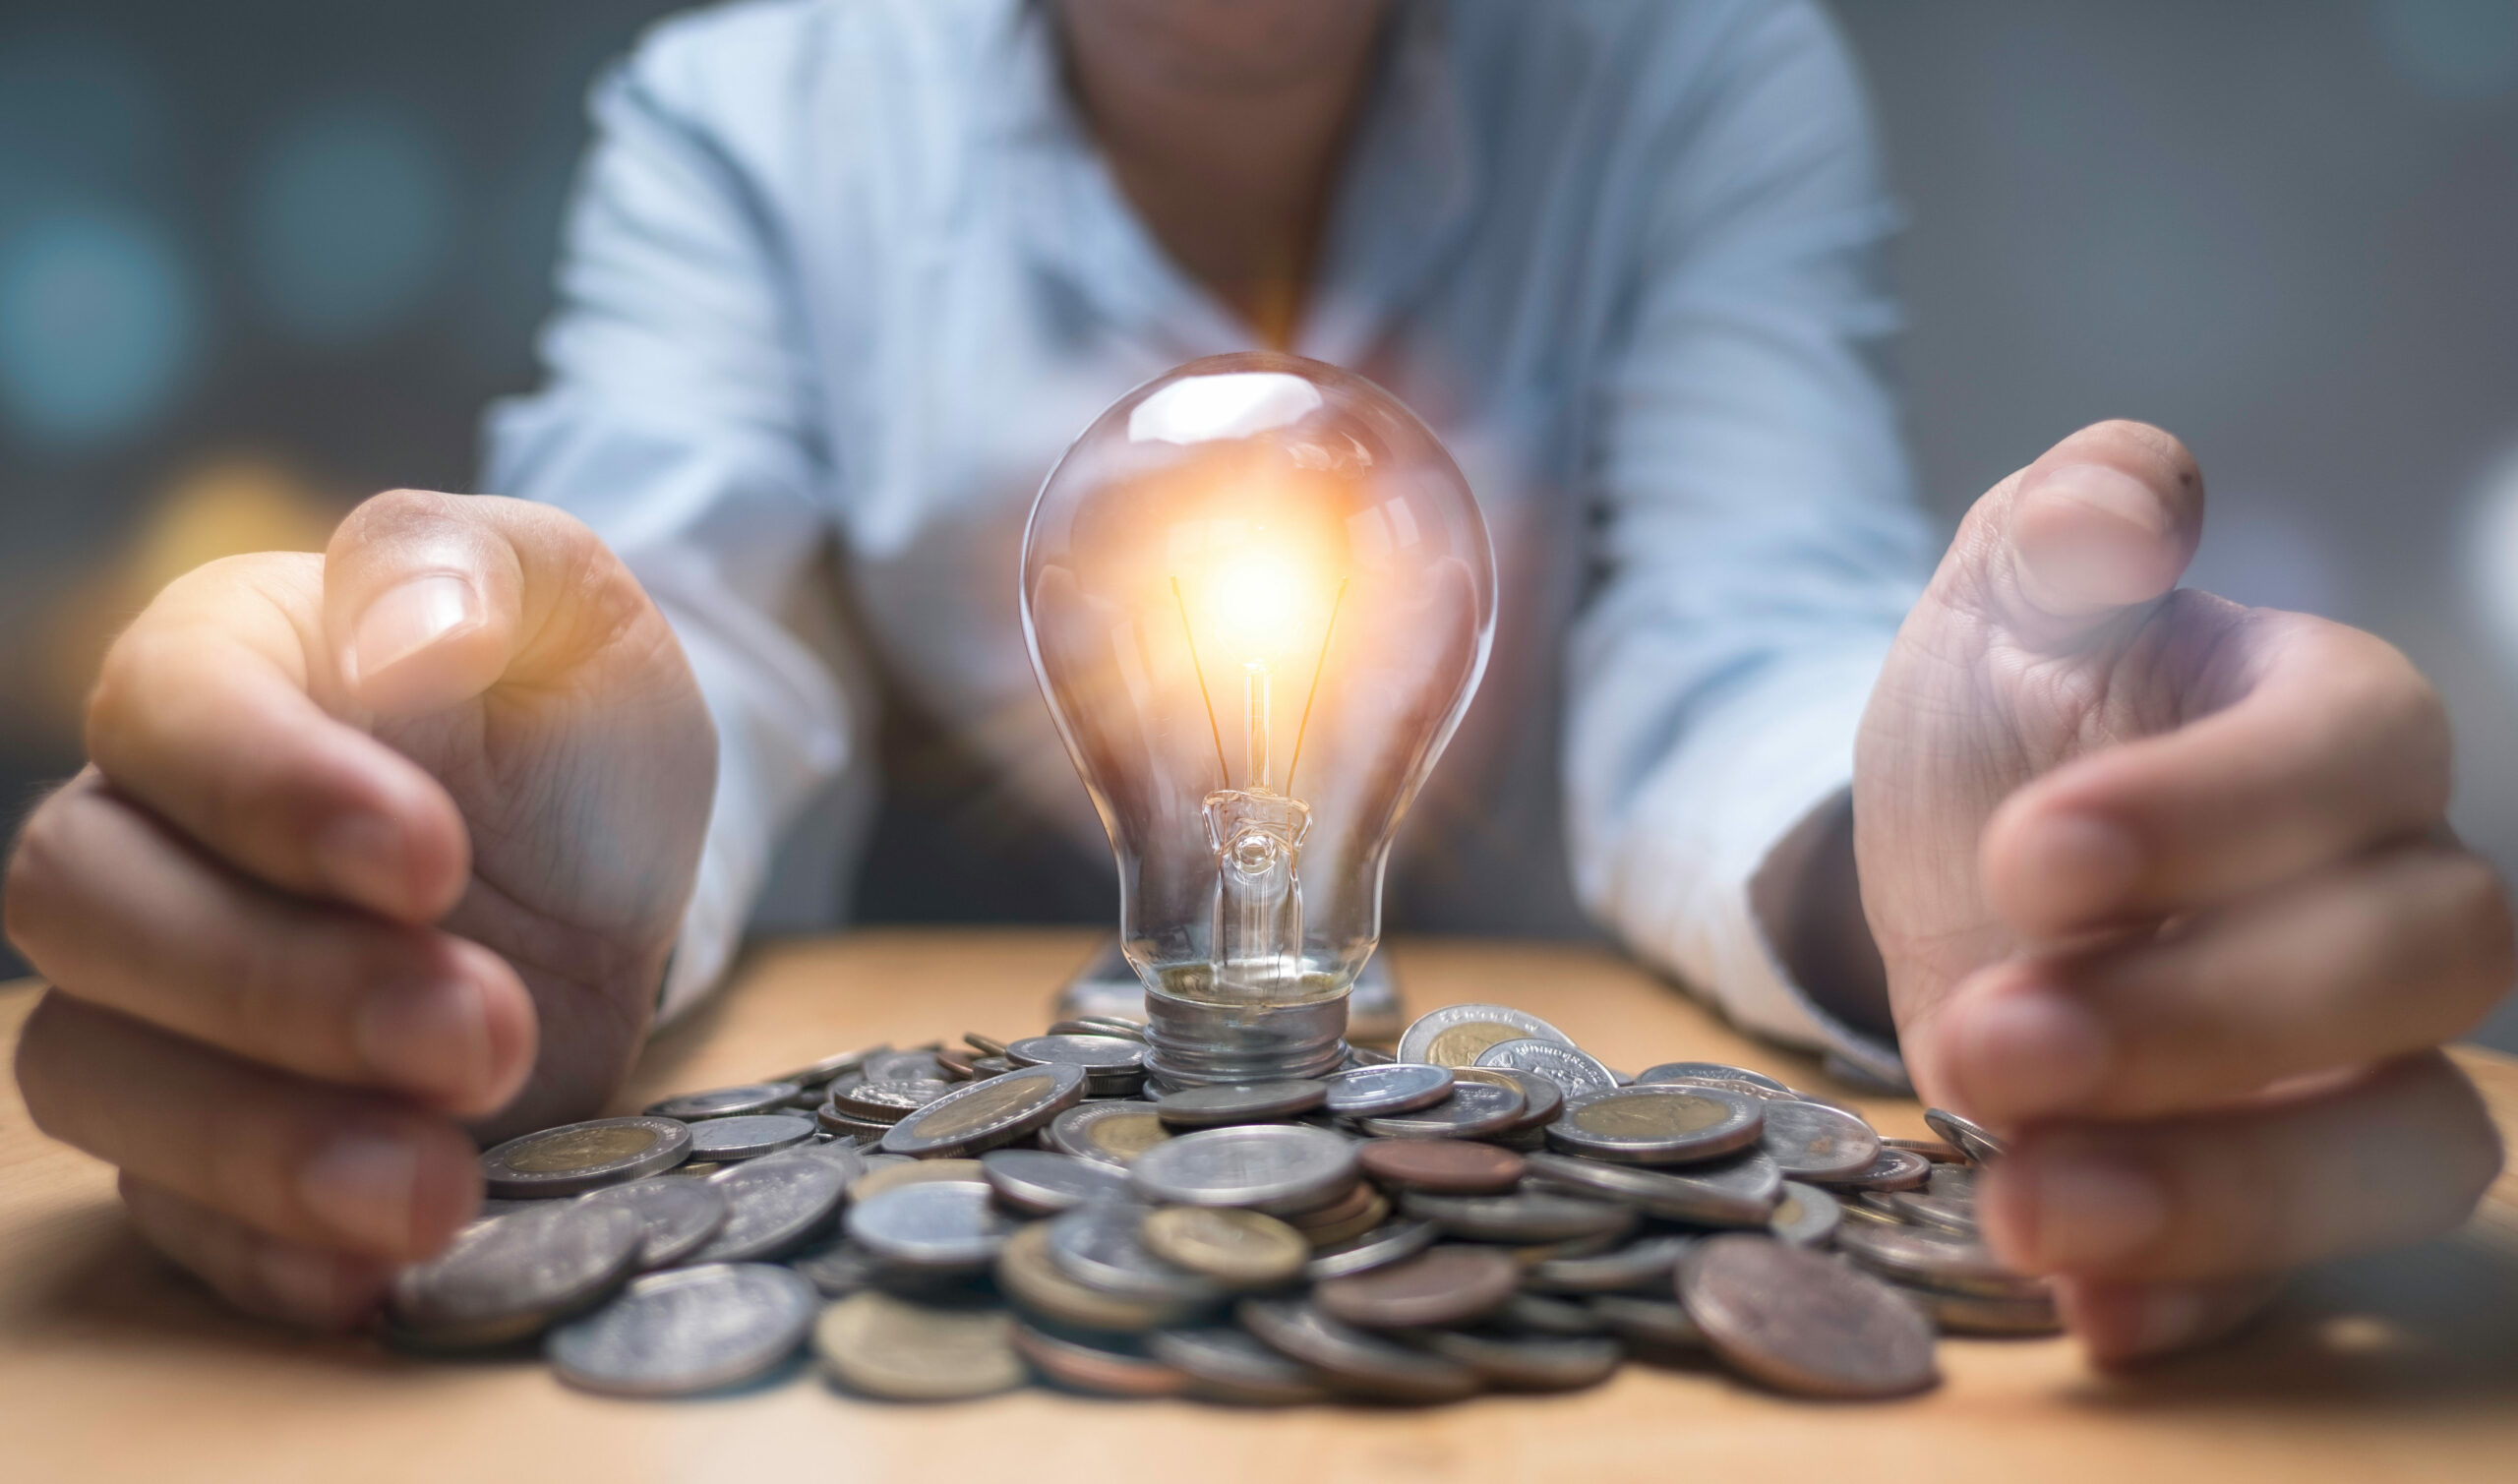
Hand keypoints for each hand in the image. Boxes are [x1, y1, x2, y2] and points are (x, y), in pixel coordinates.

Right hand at [7, 492, 713, 1326]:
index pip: (164, 715)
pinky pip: (173, 1219)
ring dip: (266, 1146)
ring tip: (442, 1183)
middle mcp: (148, 839)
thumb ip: (478, 568)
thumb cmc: (564, 714)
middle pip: (90, 913)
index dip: (274, 793)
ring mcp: (165, 1006)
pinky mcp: (219, 1144)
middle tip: (479, 1027)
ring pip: (100, 1079)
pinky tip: (378, 1272)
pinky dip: (265, 1255)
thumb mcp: (570, 606)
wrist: (617, 864)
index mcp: (213, 670)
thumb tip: (398, 630)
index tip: (432, 858)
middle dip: (280, 987)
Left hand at [1854, 421, 2510, 1362]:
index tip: (2024, 858)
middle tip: (1988, 1038)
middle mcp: (2386, 898)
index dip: (2214, 816)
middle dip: (2201, 1019)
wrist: (1952, 846)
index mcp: (2336, 726)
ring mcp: (2351, 1064)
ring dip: (2221, 1190)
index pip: (2356, 760)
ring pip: (2407, 1148)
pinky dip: (2200, 1299)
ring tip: (2021, 1198)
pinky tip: (2084, 1309)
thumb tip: (2123, 497)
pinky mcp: (2275, 1188)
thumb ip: (2064, 527)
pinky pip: (2296, 1273)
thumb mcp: (2006, 591)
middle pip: (2408, 972)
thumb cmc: (2014, 697)